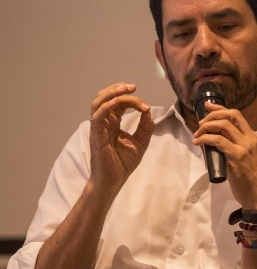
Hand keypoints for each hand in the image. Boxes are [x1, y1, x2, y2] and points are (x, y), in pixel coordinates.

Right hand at [89, 82, 153, 196]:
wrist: (113, 181)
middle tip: (133, 87)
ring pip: (98, 103)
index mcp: (112, 123)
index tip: (145, 106)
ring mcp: (98, 128)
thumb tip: (148, 110)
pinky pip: (97, 117)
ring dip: (111, 93)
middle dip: (118, 88)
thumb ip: (145, 126)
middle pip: (105, 98)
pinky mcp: (96, 136)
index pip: (118, 103)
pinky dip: (106, 107)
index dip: (131, 99)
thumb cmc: (123, 163)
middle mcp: (103, 123)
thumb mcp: (140, 141)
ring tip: (126, 89)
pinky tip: (116, 103)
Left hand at [192, 102, 256, 209]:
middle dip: (212, 115)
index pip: (238, 116)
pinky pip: (218, 140)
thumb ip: (240, 149)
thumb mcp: (251, 159)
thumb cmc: (253, 181)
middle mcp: (251, 139)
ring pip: (223, 125)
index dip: (221, 109)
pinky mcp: (236, 156)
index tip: (209, 107)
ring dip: (207, 126)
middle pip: (231, 116)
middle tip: (201, 123)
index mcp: (255, 139)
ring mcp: (245, 147)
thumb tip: (220, 144)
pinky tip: (198, 142)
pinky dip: (205, 138)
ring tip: (198, 134)